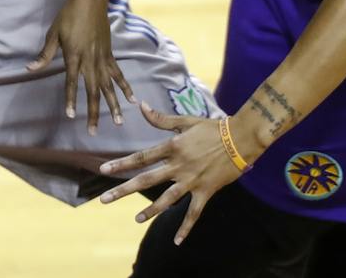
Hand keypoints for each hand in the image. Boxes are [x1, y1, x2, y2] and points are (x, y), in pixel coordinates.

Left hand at [27, 0, 134, 133]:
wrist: (89, 0)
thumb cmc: (68, 15)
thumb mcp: (53, 33)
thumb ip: (44, 54)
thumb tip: (29, 69)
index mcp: (74, 56)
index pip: (72, 82)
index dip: (71, 99)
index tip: (71, 116)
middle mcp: (90, 60)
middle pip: (92, 91)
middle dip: (93, 112)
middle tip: (94, 131)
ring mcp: (102, 58)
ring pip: (109, 86)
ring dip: (113, 105)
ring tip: (118, 122)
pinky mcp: (110, 53)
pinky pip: (118, 74)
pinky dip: (125, 87)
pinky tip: (132, 100)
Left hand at [98, 105, 243, 244]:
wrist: (241, 139)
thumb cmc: (213, 128)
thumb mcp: (186, 120)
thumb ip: (162, 118)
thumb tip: (140, 105)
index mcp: (172, 147)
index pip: (141, 157)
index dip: (121, 163)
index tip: (103, 170)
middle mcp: (178, 165)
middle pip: (146, 179)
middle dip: (123, 190)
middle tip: (104, 199)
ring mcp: (192, 180)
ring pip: (167, 198)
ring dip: (151, 210)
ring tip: (135, 219)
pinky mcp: (206, 191)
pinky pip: (194, 212)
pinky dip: (186, 227)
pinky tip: (178, 240)